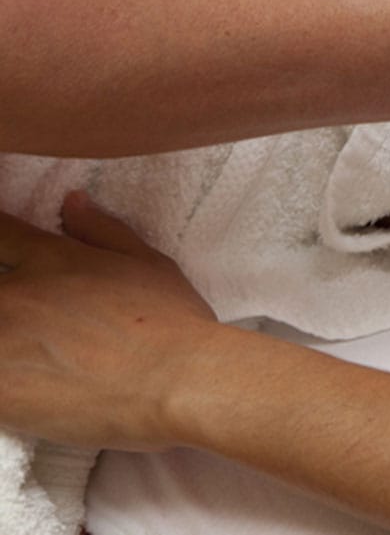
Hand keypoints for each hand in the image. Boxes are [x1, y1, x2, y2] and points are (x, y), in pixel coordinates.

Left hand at [0, 192, 221, 451]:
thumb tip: (72, 200)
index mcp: (51, 259)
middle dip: (9, 298)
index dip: (0, 241)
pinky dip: (5, 384)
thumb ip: (102, 230)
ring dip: (6, 340)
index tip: (13, 261)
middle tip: (33, 319)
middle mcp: (15, 294)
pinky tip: (29, 383)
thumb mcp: (150, 264)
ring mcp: (1, 340)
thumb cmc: (172, 324)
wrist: (176, 384)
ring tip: (30, 353)